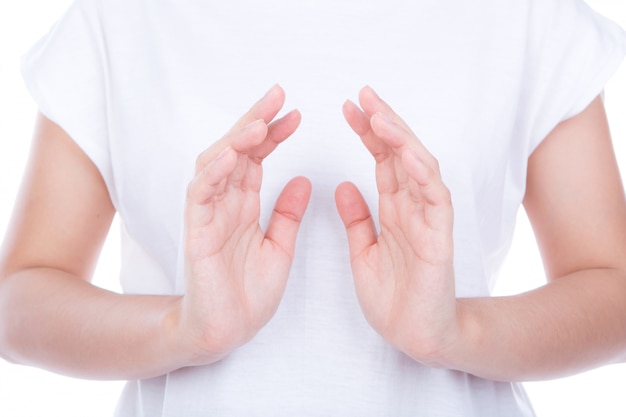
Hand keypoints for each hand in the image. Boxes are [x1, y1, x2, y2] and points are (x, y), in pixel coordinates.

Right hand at [178, 85, 311, 362]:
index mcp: (244, 205)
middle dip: (255, 121)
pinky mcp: (196, 233)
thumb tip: (305, 180)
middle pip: (236, 151)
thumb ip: (287, 214)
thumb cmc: (249, 293)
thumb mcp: (280, 247)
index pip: (257, 158)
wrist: (226, 332)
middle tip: (278, 96)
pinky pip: (200, 195)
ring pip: (215, 165)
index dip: (274, 134)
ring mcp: (207, 215)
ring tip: (260, 122)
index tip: (297, 115)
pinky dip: (214, 173)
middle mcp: (224, 203)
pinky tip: (230, 156)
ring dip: (236, 141)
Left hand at [336, 86, 457, 365]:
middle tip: (363, 94)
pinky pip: (435, 200)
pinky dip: (423, 175)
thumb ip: (357, 219)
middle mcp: (413, 208)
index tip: (347, 108)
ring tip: (380, 114)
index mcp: (394, 210)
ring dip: (401, 140)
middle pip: (400, 155)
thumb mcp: (363, 252)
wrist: (415, 337)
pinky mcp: (439, 239)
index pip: (382, 161)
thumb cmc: (393, 297)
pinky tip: (408, 154)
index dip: (367, 132)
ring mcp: (428, 220)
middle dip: (383, 123)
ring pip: (420, 168)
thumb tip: (342, 185)